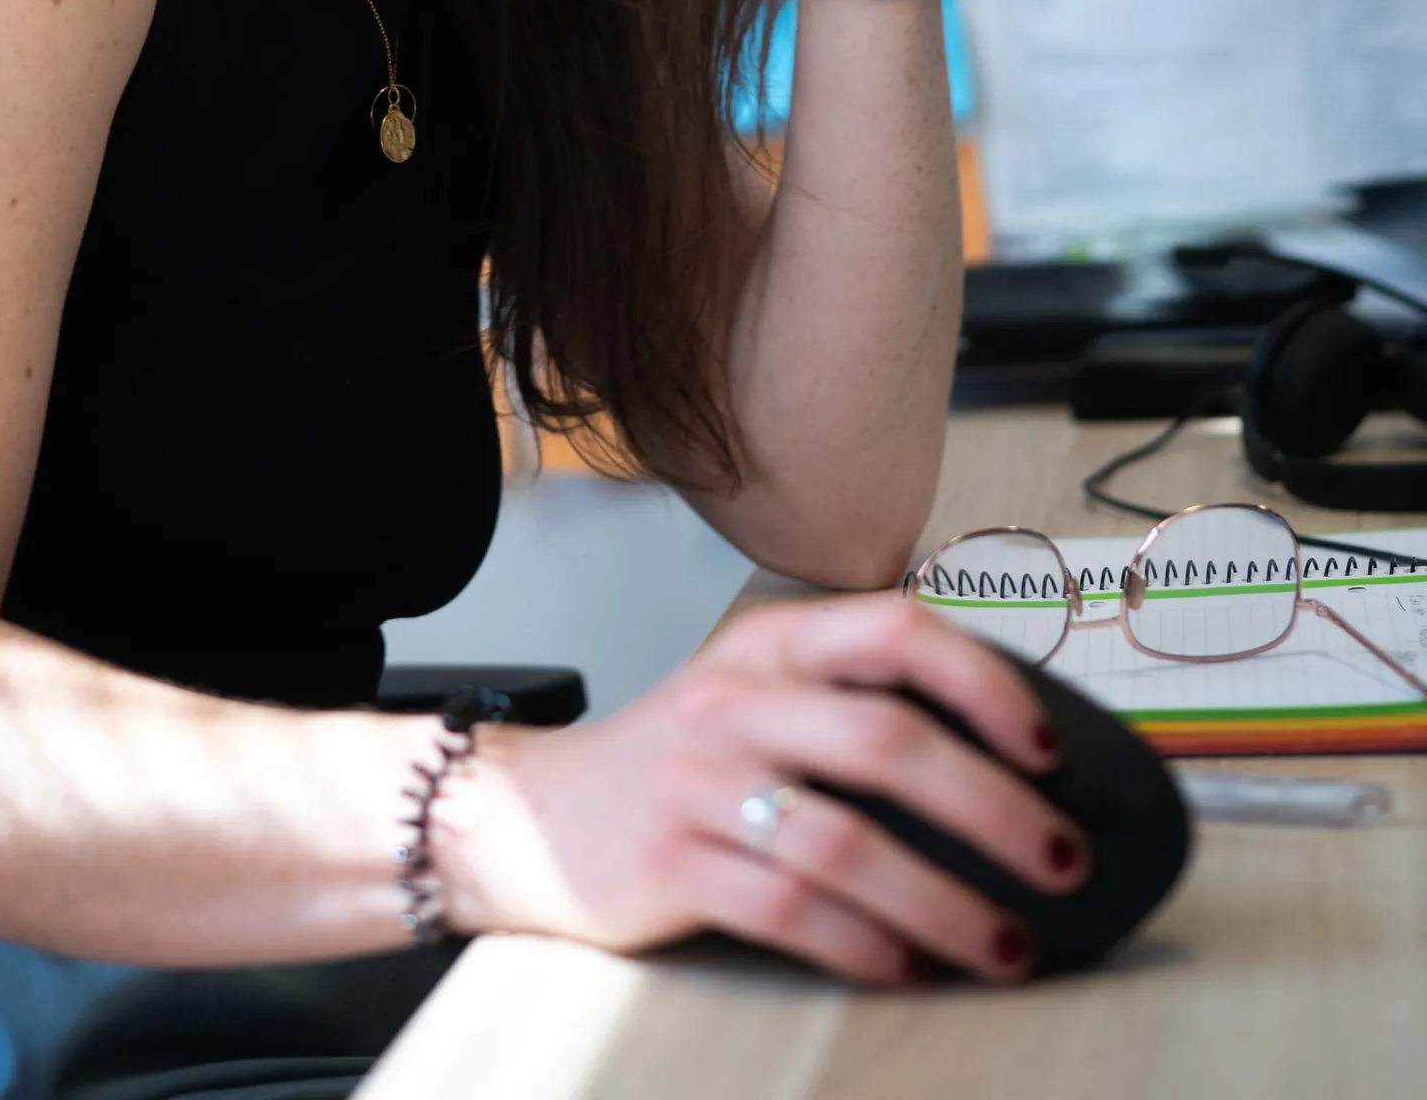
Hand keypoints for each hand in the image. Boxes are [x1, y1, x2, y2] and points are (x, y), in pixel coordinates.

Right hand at [433, 595, 1085, 985]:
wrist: (534, 814)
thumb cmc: (682, 761)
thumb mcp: (758, 696)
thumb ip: (854, 707)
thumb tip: (1009, 768)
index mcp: (773, 644)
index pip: (896, 630)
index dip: (983, 681)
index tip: (1049, 747)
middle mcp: (737, 699)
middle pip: (886, 742)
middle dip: (993, 808)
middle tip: (1063, 862)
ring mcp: (699, 782)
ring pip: (845, 842)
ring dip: (945, 902)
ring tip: (1010, 944)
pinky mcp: (670, 865)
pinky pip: (787, 910)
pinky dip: (862, 945)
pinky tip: (910, 967)